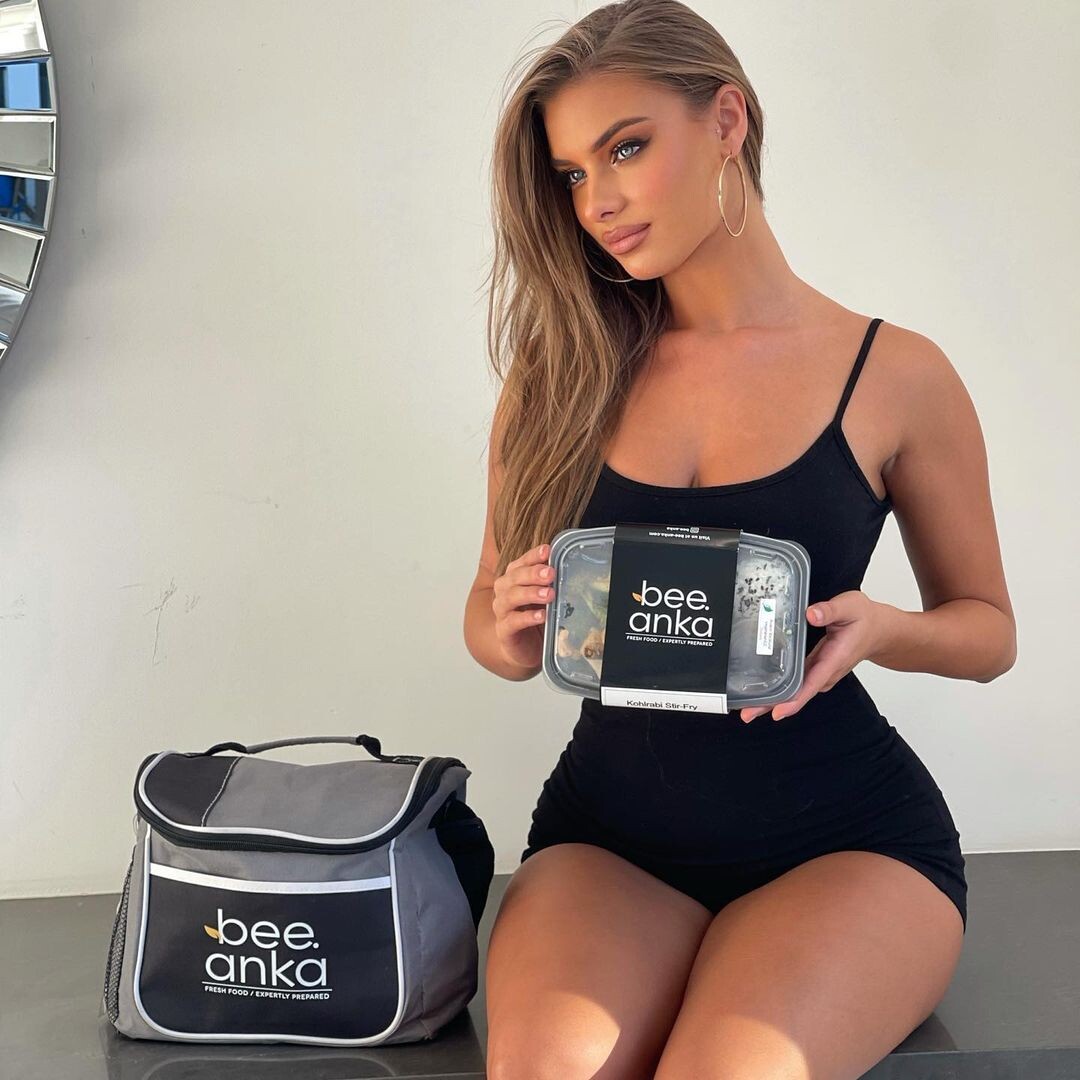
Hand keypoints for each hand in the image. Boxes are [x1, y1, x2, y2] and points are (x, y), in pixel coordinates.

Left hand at [739, 590, 886, 721]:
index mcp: (834, 659)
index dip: (794, 700)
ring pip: (795, 691)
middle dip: (773, 705)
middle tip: (746, 714)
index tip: (776, 712)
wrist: (879, 630)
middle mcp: (826, 671)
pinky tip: (762, 692)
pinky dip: (780, 690)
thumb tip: (811, 614)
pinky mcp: (815, 669)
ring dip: (773, 700)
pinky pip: (796, 684)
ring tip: (747, 707)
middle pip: (798, 694)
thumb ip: (830, 610)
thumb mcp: (850, 607)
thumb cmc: (865, 619)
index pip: (812, 683)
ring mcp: (821, 672)